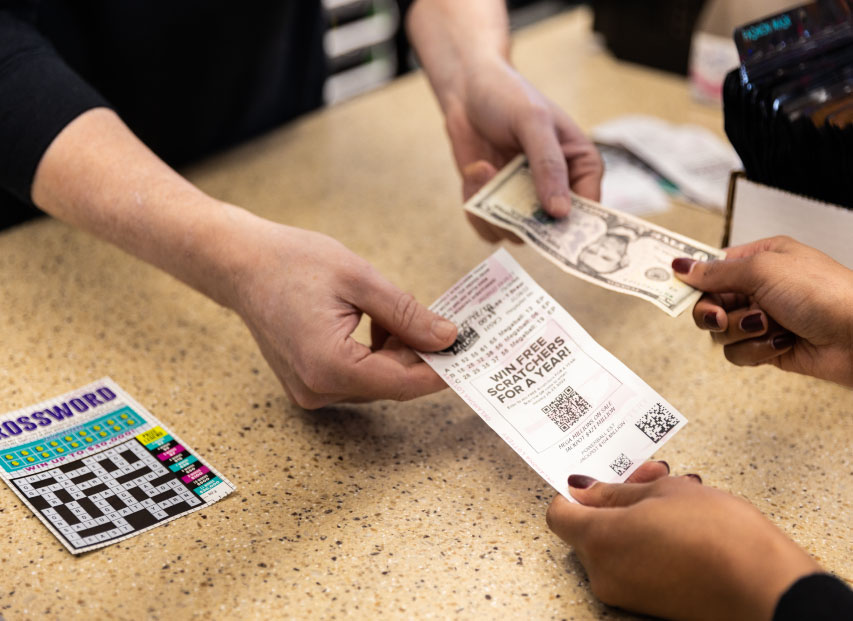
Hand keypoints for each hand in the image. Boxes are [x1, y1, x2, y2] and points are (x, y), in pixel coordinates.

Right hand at [231, 219, 456, 408]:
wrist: (240, 262)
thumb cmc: (292, 262)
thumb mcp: (359, 280)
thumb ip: (406, 314)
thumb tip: (447, 338)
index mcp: (329, 365)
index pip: (401, 382)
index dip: (440, 371)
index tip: (470, 357)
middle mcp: (317, 388)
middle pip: (390, 382)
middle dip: (421, 356)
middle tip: (447, 325)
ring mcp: (310, 390)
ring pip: (376, 380)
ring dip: (397, 352)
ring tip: (403, 315)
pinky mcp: (308, 382)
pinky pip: (357, 376)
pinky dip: (376, 354)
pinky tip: (377, 323)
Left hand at [446, 57, 602, 241]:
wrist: (468, 90)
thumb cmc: (509, 97)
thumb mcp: (534, 122)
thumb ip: (549, 166)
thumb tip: (560, 212)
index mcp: (580, 167)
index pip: (590, 209)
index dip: (576, 225)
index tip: (555, 227)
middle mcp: (556, 189)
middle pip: (550, 231)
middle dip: (524, 221)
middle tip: (505, 202)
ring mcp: (524, 199)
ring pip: (514, 233)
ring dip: (493, 210)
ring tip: (483, 169)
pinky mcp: (495, 204)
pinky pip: (487, 227)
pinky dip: (475, 207)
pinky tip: (474, 171)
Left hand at [546, 466, 819, 620]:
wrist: (768, 588)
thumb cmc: (717, 534)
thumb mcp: (664, 493)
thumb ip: (617, 491)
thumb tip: (584, 490)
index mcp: (598, 540)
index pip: (560, 513)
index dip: (577, 490)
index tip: (602, 474)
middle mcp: (604, 574)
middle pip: (590, 528)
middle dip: (618, 497)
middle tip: (653, 476)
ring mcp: (627, 594)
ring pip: (617, 544)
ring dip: (639, 515)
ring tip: (680, 493)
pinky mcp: (651, 605)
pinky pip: (637, 564)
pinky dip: (651, 541)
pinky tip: (686, 522)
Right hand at [672, 236, 852, 385]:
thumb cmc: (824, 293)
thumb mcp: (763, 269)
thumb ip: (716, 271)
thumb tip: (681, 266)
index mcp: (760, 258)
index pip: (711, 269)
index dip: (694, 280)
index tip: (674, 288)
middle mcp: (760, 288)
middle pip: (709, 303)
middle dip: (715, 312)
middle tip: (721, 316)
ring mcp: (764, 319)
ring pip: (722, 332)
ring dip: (743, 332)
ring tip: (770, 326)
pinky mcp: (768, 347)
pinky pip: (738, 353)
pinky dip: (757, 351)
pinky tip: (782, 343)